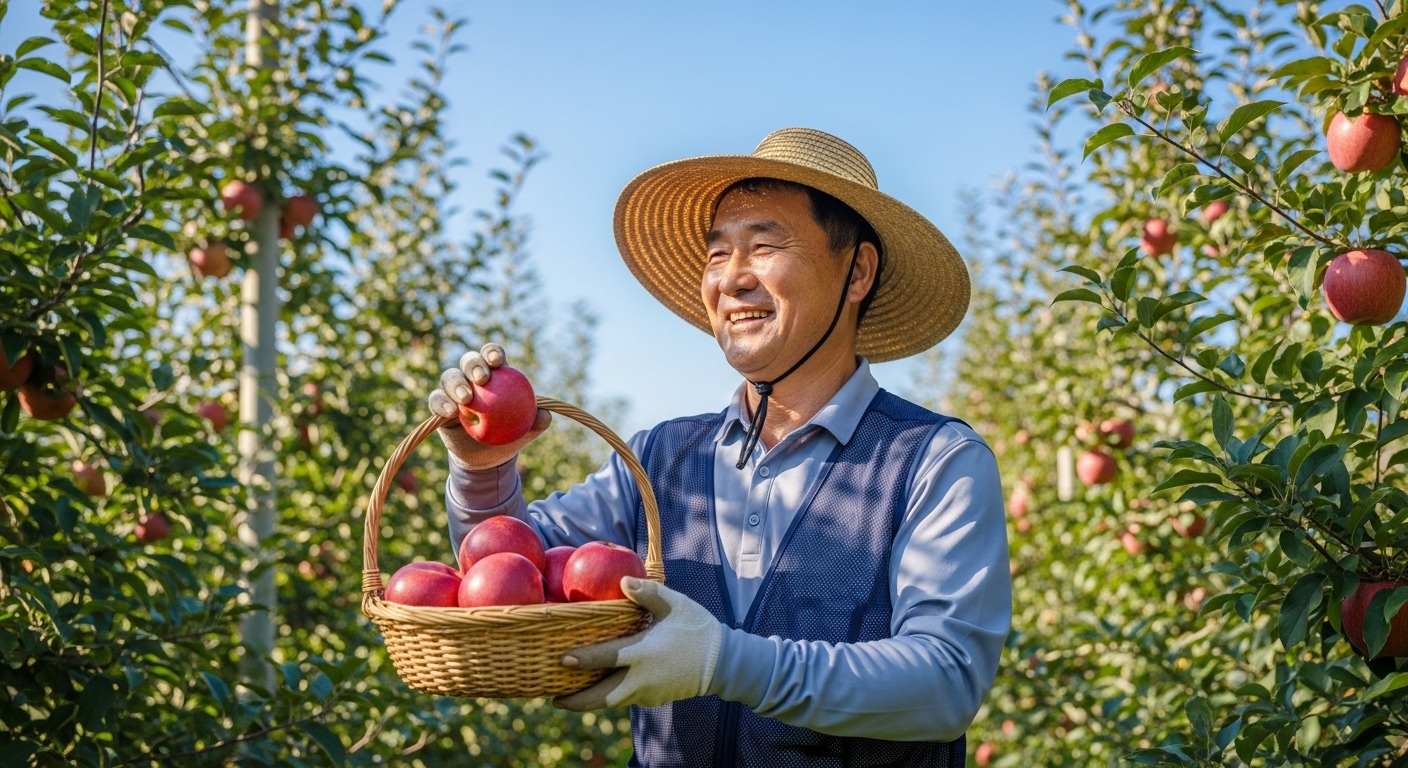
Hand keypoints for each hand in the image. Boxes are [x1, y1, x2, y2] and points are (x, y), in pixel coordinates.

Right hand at [427, 343, 550, 469]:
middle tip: (482, 378)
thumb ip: (536, 421)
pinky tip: (449, 412)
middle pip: (469, 361)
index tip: (497, 360)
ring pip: (449, 377)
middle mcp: (471, 377)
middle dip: (474, 364)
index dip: (492, 353)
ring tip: (465, 398)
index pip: (492, 356)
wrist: (487, 456)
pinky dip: (441, 403)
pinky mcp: (439, 405)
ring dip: (456, 384)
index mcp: (494, 374)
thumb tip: (545, 414)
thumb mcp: (526, 430)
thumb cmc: (509, 435)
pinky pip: (436, 400)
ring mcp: (453, 390)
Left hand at [553, 577, 723, 710]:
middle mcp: (643, 678)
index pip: (606, 658)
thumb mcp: (674, 604)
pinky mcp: (654, 699)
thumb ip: (647, 593)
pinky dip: (609, 697)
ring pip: (612, 702)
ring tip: (570, 697)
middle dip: (577, 702)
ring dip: (591, 702)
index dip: (583, 660)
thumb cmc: (697, 628)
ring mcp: (648, 692)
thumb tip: (622, 581)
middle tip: (555, 699)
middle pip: (602, 697)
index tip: (562, 659)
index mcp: (644, 652)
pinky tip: (600, 689)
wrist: (723, 662)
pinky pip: (626, 699)